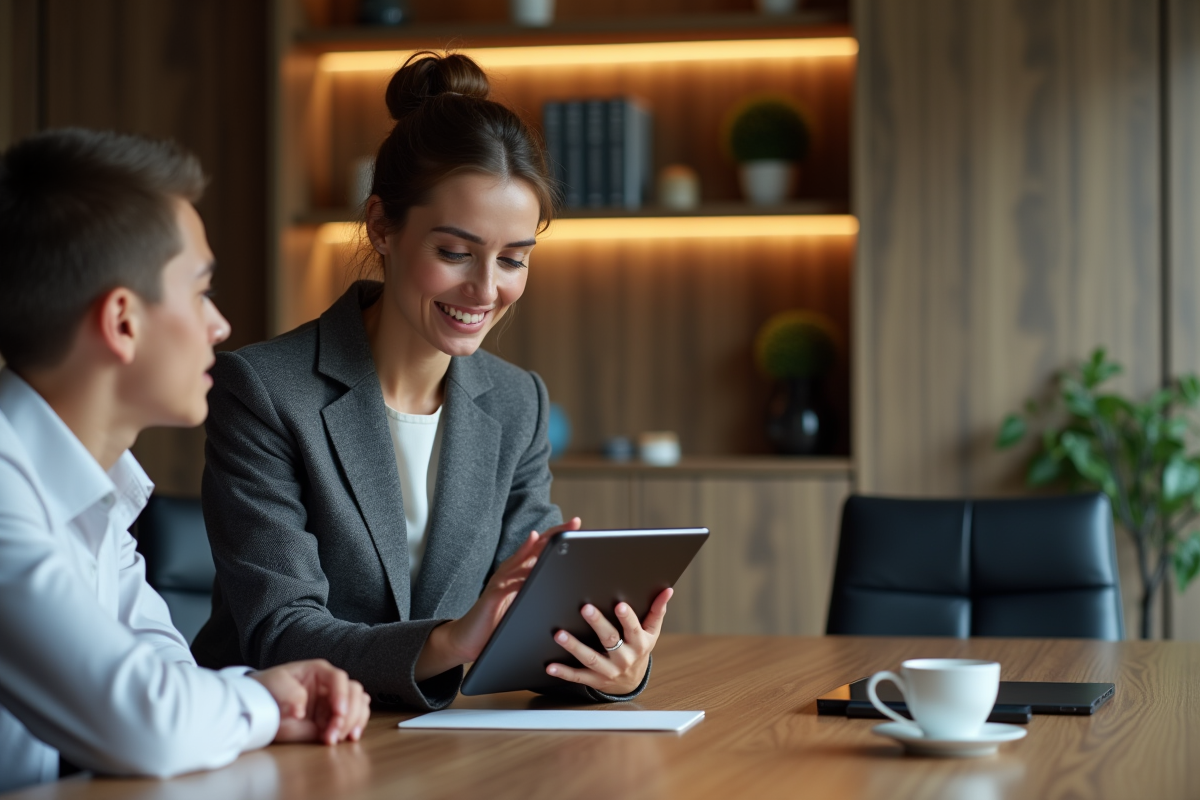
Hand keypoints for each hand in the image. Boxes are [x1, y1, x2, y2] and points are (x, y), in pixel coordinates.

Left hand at [251, 659, 370, 744]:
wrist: (260, 707)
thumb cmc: (269, 689)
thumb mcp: (275, 684)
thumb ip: (289, 693)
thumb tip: (300, 710)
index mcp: (319, 671)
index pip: (338, 678)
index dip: (342, 694)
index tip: (338, 712)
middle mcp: (331, 686)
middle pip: (354, 692)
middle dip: (349, 714)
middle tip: (335, 731)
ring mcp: (334, 702)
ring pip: (359, 705)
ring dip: (353, 723)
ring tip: (336, 738)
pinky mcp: (333, 718)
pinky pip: (355, 719)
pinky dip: (356, 727)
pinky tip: (350, 737)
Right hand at [415, 517, 582, 681]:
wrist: (468, 638)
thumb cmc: (498, 621)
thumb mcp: (523, 602)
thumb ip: (536, 588)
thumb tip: (562, 583)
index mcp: (520, 571)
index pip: (542, 548)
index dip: (559, 536)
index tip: (576, 524)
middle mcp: (510, 570)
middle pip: (536, 546)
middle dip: (556, 534)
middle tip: (574, 523)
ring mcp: (501, 580)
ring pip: (524, 557)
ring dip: (542, 546)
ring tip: (559, 536)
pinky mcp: (493, 594)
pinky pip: (508, 580)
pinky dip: (520, 571)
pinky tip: (531, 564)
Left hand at [546, 587, 672, 695]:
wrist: (632, 682)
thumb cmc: (640, 649)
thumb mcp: (652, 632)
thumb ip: (657, 611)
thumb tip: (668, 590)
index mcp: (639, 643)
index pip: (634, 629)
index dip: (627, 618)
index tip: (619, 605)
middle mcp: (624, 658)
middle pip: (610, 640)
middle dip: (598, 624)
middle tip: (585, 608)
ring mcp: (608, 670)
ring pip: (591, 658)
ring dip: (574, 646)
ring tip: (560, 634)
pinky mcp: (594, 680)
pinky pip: (578, 676)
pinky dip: (563, 672)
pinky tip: (550, 665)